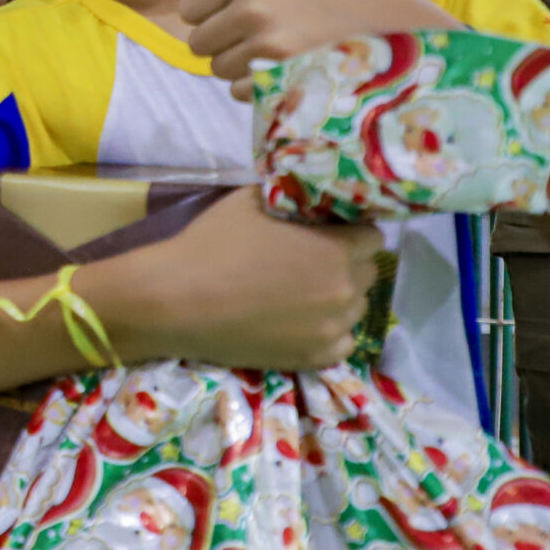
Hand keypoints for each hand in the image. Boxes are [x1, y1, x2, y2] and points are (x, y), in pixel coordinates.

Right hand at [105, 188, 384, 370]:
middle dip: (347, 264)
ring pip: (356, 308)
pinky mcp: (312, 357)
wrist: (176, 301)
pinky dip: (329, 332)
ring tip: (304, 295)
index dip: (352, 232)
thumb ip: (290, 197)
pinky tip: (304, 323)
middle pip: (368, 273)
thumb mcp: (251, 201)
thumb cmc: (211, 245)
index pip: (373, 238)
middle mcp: (344, 290)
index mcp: (336, 249)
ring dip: (339, 298)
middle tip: (314, 263)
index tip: (331, 233)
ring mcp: (330, 329)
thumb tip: (305, 192)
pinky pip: (343, 343)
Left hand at [179, 0, 452, 96]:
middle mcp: (252, 4)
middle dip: (227, 44)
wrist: (384, 21)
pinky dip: (261, 90)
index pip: (191, 10)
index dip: (216, 13)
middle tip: (268, 31)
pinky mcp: (284, 76)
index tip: (250, 6)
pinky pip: (241, 95)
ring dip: (244, 68)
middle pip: (201, 45)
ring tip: (283, 49)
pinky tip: (292, 69)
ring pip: (220, 71)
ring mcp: (268, 41)